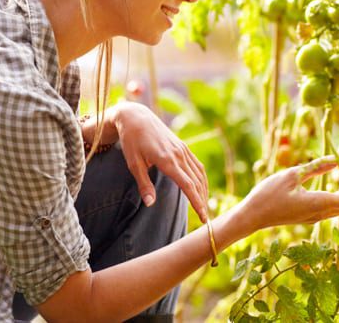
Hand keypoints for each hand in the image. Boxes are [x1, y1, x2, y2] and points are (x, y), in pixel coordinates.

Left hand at [109, 101, 208, 221]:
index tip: (203, 217)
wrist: (136, 118)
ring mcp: (182, 149)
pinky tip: (201, 187)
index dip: (197, 202)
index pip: (187, 185)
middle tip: (206, 219)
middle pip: (197, 182)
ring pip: (199, 173)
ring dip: (204, 190)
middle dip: (202, 201)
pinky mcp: (183, 146)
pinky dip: (201, 178)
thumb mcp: (133, 163)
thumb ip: (144, 184)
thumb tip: (151, 204)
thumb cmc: (132, 141)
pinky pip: (197, 164)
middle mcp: (178, 154)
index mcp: (166, 160)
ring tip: (204, 206)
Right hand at [241, 156, 338, 230]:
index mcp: (319, 203)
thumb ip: (316, 167)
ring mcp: (315, 217)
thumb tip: (337, 159)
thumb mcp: (292, 175)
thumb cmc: (269, 194)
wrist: (253, 216)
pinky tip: (336, 182)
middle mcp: (321, 214)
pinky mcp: (309, 216)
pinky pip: (332, 207)